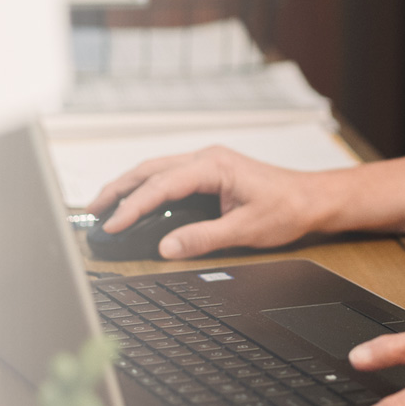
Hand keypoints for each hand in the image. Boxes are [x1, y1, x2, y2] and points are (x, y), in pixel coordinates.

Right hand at [85, 146, 319, 257]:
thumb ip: (203, 238)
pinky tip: (136, 202)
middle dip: (118, 189)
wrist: (312, 199)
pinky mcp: (210, 172)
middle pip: (150, 169)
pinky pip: (169, 176)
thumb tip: (166, 248)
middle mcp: (207, 158)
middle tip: (92, 211)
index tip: (112, 224)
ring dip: (130, 186)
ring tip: (104, 206)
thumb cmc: (287, 208)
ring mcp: (207, 162)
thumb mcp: (245, 229)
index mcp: (214, 166)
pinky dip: (148, 188)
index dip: (133, 206)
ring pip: (157, 170)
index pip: (161, 185)